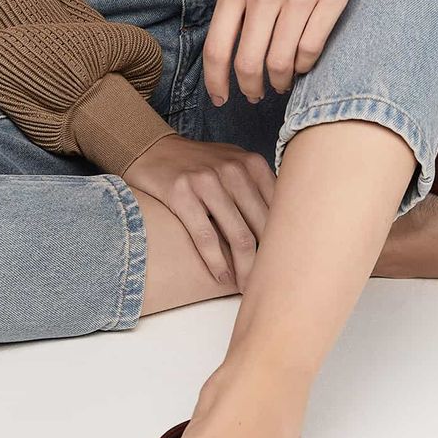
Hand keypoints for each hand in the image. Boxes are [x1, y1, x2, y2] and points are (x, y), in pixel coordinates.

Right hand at [122, 133, 276, 288]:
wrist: (153, 149)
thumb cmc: (199, 164)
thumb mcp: (234, 163)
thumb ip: (258, 188)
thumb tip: (281, 228)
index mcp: (253, 164)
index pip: (280, 210)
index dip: (284, 242)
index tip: (284, 265)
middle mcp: (234, 170)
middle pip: (263, 227)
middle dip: (268, 262)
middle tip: (268, 284)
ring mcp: (208, 181)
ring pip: (239, 236)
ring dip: (244, 269)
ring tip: (245, 287)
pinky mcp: (182, 194)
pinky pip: (206, 237)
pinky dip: (216, 263)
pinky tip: (221, 277)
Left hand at [201, 0, 399, 107]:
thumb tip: (235, 37)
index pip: (218, 49)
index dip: (217, 83)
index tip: (222, 98)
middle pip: (249, 64)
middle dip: (250, 88)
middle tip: (255, 95)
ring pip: (283, 62)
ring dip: (280, 81)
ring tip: (282, 83)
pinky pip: (313, 48)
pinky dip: (307, 65)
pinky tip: (305, 63)